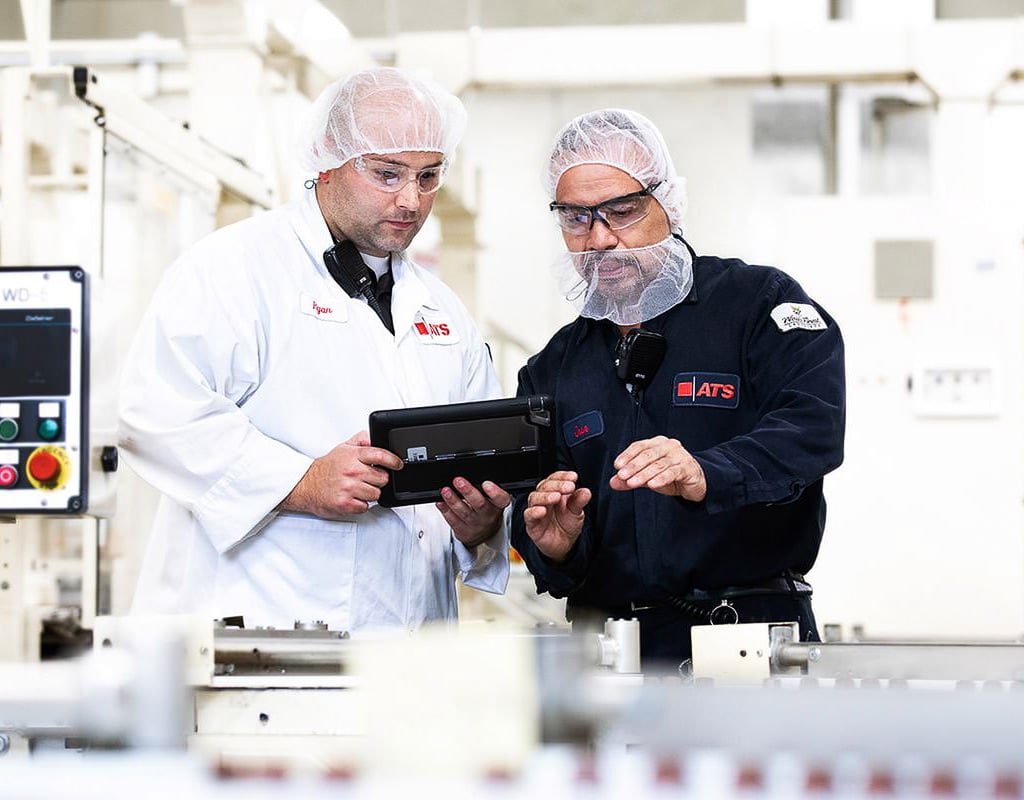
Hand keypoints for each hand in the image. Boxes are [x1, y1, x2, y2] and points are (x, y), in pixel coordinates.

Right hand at [281, 431, 402, 516]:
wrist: (305, 485)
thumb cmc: (326, 468)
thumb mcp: (343, 448)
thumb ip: (361, 440)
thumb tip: (374, 436)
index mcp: (352, 456)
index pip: (380, 455)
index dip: (393, 460)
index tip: (398, 464)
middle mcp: (351, 471)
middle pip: (382, 478)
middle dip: (378, 480)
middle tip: (368, 479)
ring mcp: (348, 488)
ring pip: (376, 494)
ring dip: (370, 493)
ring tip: (359, 489)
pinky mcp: (345, 504)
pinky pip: (366, 506)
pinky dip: (361, 504)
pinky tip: (353, 498)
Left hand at [435, 477, 510, 547]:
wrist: (483, 533)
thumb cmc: (485, 510)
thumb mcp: (491, 500)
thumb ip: (482, 489)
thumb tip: (466, 476)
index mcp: (498, 505)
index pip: (501, 498)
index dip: (494, 492)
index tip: (486, 484)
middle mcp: (488, 516)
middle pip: (479, 504)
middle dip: (468, 492)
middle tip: (459, 481)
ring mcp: (476, 525)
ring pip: (463, 512)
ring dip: (453, 500)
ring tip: (446, 491)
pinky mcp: (463, 532)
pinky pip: (453, 521)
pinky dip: (445, 510)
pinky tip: (441, 502)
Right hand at [523, 470, 590, 562]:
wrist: (564, 545)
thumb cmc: (567, 524)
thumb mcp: (576, 512)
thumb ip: (579, 501)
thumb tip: (585, 491)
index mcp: (555, 491)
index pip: (555, 479)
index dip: (563, 476)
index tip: (573, 477)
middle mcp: (544, 498)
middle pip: (545, 486)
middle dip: (557, 485)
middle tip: (568, 487)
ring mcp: (537, 510)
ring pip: (534, 498)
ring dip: (545, 496)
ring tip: (556, 497)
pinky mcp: (532, 523)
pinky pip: (529, 515)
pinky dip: (534, 512)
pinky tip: (542, 511)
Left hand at [610, 435, 705, 500]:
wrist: (695, 481)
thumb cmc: (672, 474)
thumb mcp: (648, 476)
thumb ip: (630, 478)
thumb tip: (614, 482)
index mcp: (657, 443)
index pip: (639, 446)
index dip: (627, 455)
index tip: (617, 466)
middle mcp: (669, 446)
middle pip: (648, 454)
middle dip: (633, 466)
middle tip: (622, 476)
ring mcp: (679, 456)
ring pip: (658, 464)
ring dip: (643, 474)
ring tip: (632, 483)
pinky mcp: (687, 468)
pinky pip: (672, 472)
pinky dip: (660, 478)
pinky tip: (652, 484)